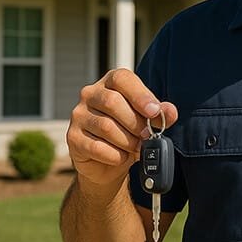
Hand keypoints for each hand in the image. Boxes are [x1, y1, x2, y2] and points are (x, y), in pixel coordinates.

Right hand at [67, 68, 177, 188]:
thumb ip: (160, 114)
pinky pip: (96, 147)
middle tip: (147, 136)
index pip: (122, 79)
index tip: (154, 111)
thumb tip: (169, 111)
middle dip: (135, 123)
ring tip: (136, 147)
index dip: (140, 95)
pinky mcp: (73, 137)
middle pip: (113, 102)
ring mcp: (78, 115)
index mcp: (111, 83)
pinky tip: (121, 156)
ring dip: (127, 141)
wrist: (109, 162)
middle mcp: (90, 94)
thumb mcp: (148, 122)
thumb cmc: (130, 133)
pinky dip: (116, 155)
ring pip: (106, 127)